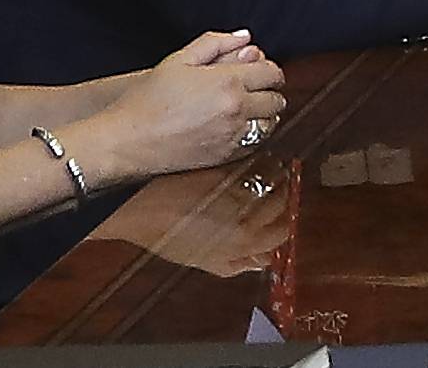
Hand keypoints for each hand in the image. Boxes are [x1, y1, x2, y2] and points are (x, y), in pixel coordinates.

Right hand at [62, 31, 286, 190]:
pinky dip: (254, 134)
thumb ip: (215, 43)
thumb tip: (244, 37)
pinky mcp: (226, 156)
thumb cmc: (146, 100)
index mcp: (227, 82)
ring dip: (264, 114)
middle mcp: (236, 110)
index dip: (269, 70)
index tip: (259, 70)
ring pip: (270, 123)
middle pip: (277, 98)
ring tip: (245, 108)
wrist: (126, 142)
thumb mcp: (178, 60)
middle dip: (268, 91)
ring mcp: (233, 136)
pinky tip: (236, 127)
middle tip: (252, 89)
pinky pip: (257, 144)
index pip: (273, 73)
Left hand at [96, 164, 291, 277]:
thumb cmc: (166, 235)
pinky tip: (253, 164)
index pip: (283, 232)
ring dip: (276, 178)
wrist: (142, 204)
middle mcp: (249, 216)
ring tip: (266, 176)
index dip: (281, 226)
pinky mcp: (234, 167)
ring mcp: (243, 190)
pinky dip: (263, 163)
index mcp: (243, 243)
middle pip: (285, 205)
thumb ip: (235, 263)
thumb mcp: (203, 261)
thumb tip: (261, 260)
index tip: (278, 219)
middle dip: (282, 200)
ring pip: (278, 181)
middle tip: (273, 195)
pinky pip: (262, 163)